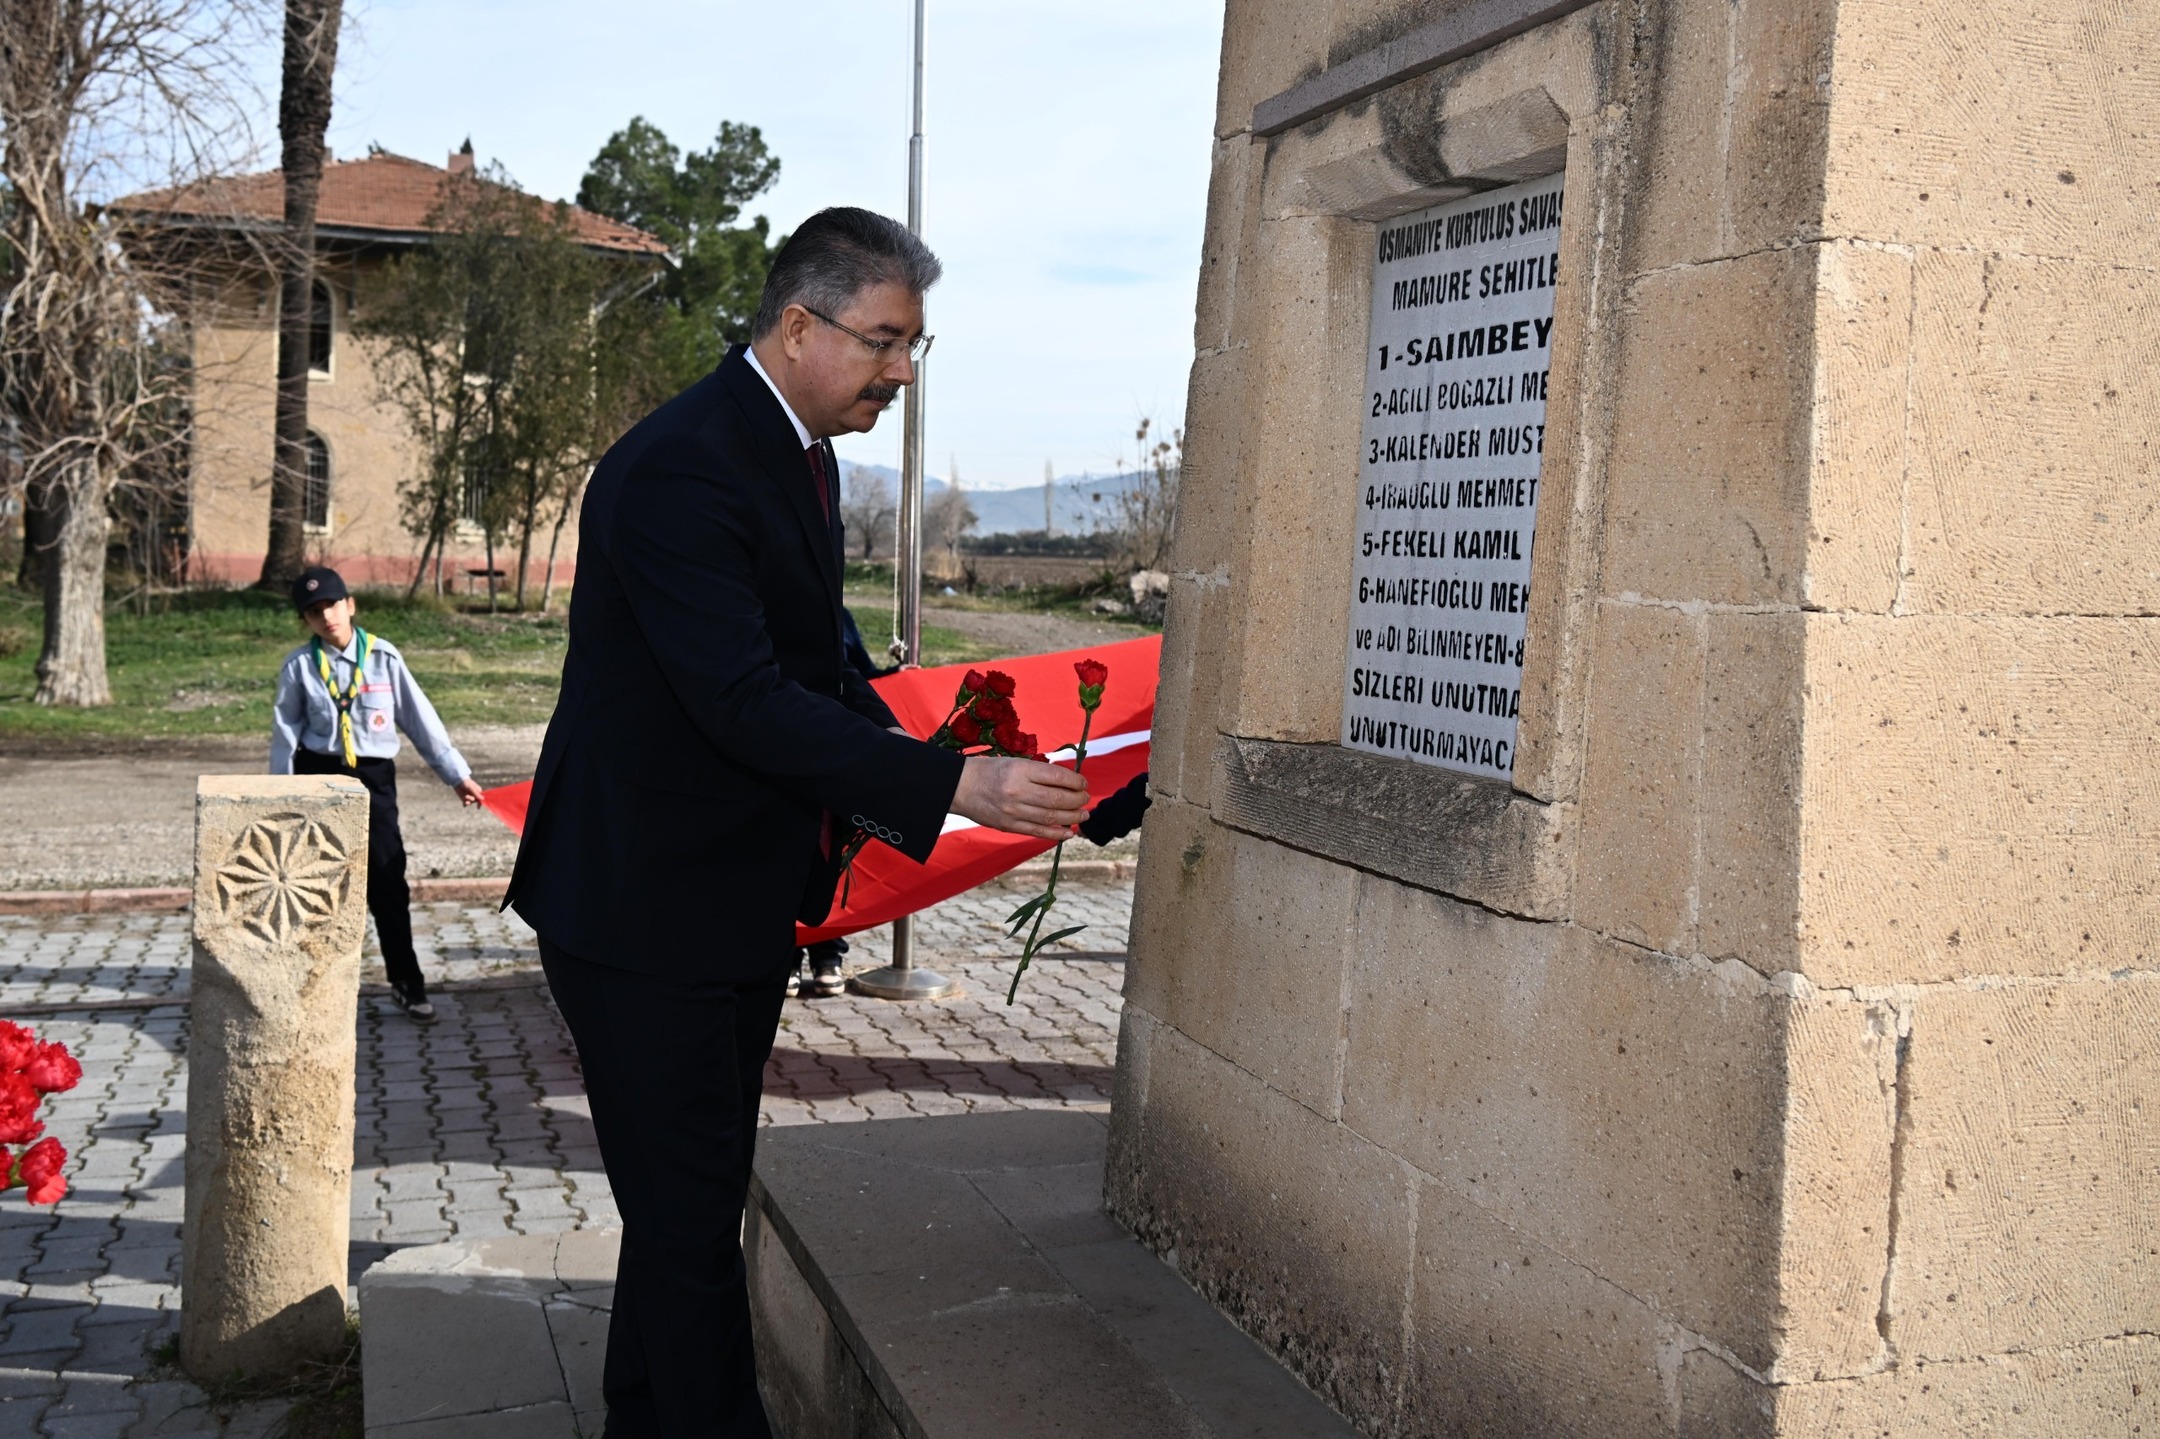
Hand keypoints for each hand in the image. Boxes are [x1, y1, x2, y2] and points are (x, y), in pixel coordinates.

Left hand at [453, 778, 486, 807]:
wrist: (458, 782)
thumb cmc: (466, 783)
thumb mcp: (471, 788)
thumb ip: (476, 794)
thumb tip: (482, 799)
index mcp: (478, 792)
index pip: (481, 799)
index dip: (480, 803)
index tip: (478, 807)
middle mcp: (475, 795)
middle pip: (475, 801)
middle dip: (471, 799)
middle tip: (466, 796)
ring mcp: (469, 798)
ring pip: (470, 803)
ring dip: (467, 801)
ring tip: (464, 797)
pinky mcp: (464, 799)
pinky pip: (465, 804)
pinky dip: (465, 804)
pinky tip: (463, 803)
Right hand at [951, 756, 1088, 839]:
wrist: (961, 786)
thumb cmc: (991, 771)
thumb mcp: (1016, 763)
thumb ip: (1040, 773)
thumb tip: (1069, 783)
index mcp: (1020, 770)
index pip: (1056, 776)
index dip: (1075, 781)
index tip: (1083, 783)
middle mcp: (1018, 791)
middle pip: (1057, 798)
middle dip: (1077, 800)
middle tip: (1086, 799)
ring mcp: (1013, 811)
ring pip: (1051, 817)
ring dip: (1072, 818)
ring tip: (1083, 815)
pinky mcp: (1009, 826)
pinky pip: (1038, 832)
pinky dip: (1056, 834)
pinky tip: (1069, 832)